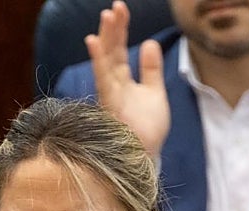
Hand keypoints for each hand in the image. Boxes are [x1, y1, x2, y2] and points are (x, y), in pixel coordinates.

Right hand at [85, 0, 168, 158]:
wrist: (146, 158)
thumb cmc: (147, 131)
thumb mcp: (154, 93)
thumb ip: (151, 69)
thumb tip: (149, 42)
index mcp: (122, 82)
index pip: (118, 50)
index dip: (120, 29)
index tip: (120, 9)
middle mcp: (112, 86)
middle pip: (111, 52)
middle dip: (113, 29)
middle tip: (115, 7)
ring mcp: (110, 96)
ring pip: (105, 62)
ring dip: (105, 39)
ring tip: (107, 17)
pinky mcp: (111, 106)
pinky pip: (103, 80)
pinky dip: (98, 61)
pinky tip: (94, 43)